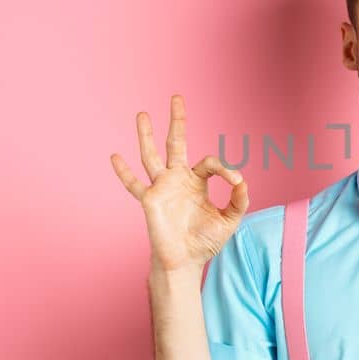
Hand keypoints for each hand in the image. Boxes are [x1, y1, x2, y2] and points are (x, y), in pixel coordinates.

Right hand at [111, 94, 249, 270]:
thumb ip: (238, 201)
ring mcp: (162, 187)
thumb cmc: (205, 241)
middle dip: (177, 122)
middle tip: (177, 98)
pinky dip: (124, 172)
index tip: (235, 181)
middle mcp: (177, 179)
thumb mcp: (229, 220)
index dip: (225, 168)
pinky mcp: (150, 200)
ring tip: (142, 114)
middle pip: (176, 143)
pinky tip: (115, 156)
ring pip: (151, 156)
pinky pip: (134, 185)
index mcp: (197, 181)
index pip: (210, 163)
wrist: (186, 261)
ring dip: (147, 135)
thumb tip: (243, 181)